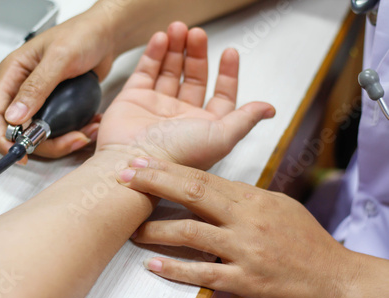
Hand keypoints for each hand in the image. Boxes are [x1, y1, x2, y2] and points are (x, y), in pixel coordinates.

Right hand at [0, 10, 115, 162]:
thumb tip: (15, 115)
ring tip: (81, 136)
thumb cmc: (81, 35)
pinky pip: (56, 130)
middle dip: (38, 143)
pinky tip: (84, 130)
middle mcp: (22, 88)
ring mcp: (40, 99)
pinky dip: (69, 135)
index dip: (2, 136)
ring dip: (59, 142)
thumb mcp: (59, 58)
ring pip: (37, 134)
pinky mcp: (56, 106)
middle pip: (16, 130)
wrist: (105, 36)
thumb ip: (36, 86)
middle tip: (63, 144)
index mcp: (13, 72)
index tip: (17, 152)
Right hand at [97, 22, 274, 169]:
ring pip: (170, 70)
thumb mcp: (221, 137)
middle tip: (197, 34)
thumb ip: (245, 119)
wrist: (134, 161)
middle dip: (198, 54)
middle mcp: (181, 117)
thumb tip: (269, 109)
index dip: (228, 74)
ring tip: (179, 29)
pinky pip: (146, 71)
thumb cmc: (178, 154)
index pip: (221, 95)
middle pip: (195, 78)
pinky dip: (154, 53)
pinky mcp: (133, 99)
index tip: (230, 52)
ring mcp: (157, 106)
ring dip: (176, 49)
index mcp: (204, 127)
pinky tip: (162, 39)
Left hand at [116, 157, 358, 297]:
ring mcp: (244, 250)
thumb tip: (214, 190)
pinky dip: (176, 269)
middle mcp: (245, 220)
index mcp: (253, 199)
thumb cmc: (306, 240)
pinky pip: (204, 274)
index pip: (203, 177)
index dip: (169, 169)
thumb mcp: (277, 206)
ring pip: (192, 234)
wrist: (334, 276)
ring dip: (157, 230)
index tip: (144, 162)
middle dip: (155, 184)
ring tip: (133, 230)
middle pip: (193, 194)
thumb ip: (243, 198)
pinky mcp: (245, 281)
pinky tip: (154, 266)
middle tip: (126, 178)